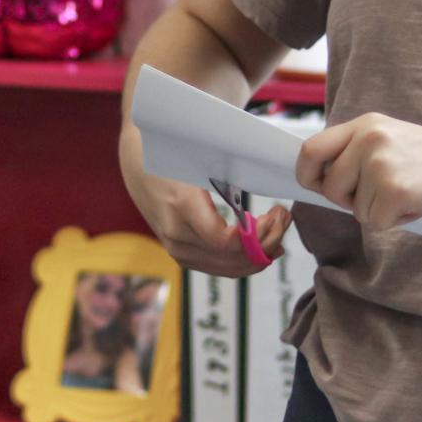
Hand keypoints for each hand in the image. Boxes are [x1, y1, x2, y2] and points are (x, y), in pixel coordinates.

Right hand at [120, 125, 291, 276]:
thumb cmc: (175, 154)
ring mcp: (176, 248)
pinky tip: (264, 248)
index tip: (275, 214)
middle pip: (231, 258)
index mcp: (182, 205)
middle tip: (284, 217)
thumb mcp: (202, 154)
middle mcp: (176, 234)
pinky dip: (245, 261)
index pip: (226, 241)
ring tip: (279, 230)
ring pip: (228, 268)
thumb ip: (231, 163)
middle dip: (267, 242)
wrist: (137, 162)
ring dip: (260, 254)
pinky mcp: (181, 254)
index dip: (257, 236)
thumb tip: (269, 160)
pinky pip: (219, 267)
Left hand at [294, 114, 421, 231]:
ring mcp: (381, 163)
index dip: (309, 174)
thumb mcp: (397, 144)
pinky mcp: (395, 190)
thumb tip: (321, 181)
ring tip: (413, 193)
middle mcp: (369, 138)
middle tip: (386, 195)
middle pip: (329, 186)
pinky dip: (398, 222)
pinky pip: (376, 223)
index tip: (318, 186)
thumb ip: (360, 155)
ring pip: (354, 209)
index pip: (311, 149)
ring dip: (380, 211)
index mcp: (367, 124)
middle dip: (350, 200)